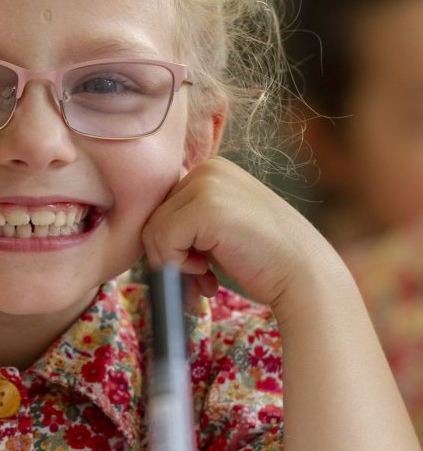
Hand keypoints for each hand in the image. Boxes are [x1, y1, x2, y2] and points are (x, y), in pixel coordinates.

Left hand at [142, 157, 327, 309]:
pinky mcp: (206, 207)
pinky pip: (163, 240)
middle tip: (199, 281)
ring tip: (204, 281)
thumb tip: (145, 237)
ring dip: (173, 266)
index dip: (171, 245)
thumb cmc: (264, 260)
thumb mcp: (220, 230)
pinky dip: (177, 266)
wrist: (305, 277)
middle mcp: (208, 169)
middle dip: (170, 257)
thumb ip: (188, 223)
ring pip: (154, 230)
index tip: (197, 269)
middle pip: (154, 217)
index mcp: (212, 170)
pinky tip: (209, 275)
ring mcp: (208, 185)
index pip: (163, 208)